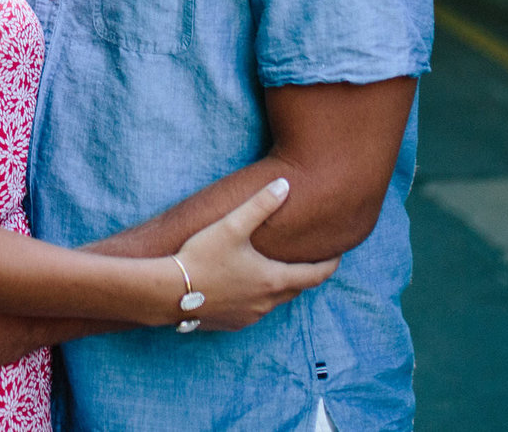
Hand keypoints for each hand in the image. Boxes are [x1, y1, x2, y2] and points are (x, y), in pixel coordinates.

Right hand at [171, 178, 337, 331]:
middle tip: (307, 260)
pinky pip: (252, 311)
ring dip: (276, 287)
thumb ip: (261, 204)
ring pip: (272, 301)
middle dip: (304, 275)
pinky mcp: (231, 324)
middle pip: (295, 289)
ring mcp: (249, 317)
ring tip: (272, 270)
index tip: (338, 256)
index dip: (329, 265)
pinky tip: (242, 287)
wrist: (169, 292)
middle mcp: (266, 303)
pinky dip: (255, 299)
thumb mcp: (233, 225)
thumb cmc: (202, 256)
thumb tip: (285, 184)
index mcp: (273, 280)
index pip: (314, 275)